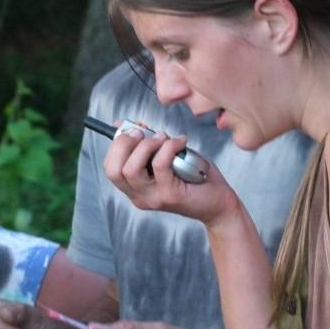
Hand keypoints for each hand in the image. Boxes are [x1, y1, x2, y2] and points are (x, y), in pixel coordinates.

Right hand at [103, 131, 240, 227]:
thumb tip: (124, 125)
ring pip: (131, 169)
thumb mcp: (166, 157)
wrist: (219, 203)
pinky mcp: (170, 195)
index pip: (110, 168)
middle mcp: (140, 196)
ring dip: (146, 145)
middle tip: (144, 133)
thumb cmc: (194, 177)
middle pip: (113, 170)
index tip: (132, 129)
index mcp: (135, 188)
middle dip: (124, 144)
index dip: (116, 144)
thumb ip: (148, 144)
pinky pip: (160, 164)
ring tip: (164, 138)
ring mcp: (153, 198)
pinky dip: (169, 146)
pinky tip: (181, 142)